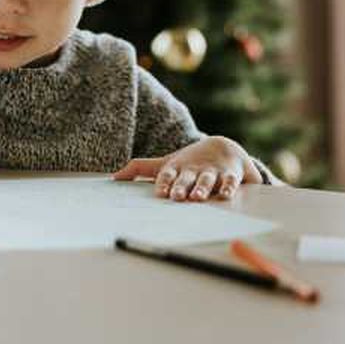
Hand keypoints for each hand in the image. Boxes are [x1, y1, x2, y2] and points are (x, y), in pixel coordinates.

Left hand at [111, 136, 260, 200]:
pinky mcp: (231, 174)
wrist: (223, 146)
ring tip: (197, 197)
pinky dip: (229, 188)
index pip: (168, 175)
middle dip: (181, 187)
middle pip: (186, 178)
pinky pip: (231, 181)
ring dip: (202, 187)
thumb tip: (113, 176)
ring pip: (207, 180)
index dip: (164, 183)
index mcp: (177, 168)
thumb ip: (140, 168)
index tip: (161, 193)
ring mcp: (212, 171)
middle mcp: (193, 169)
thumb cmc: (189, 161)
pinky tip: (226, 195)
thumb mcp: (166, 163)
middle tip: (176, 196)